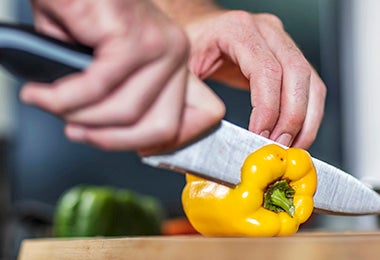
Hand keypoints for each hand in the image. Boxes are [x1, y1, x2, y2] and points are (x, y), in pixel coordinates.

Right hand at [21, 0, 224, 151]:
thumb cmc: (80, 14)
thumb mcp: (107, 67)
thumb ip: (124, 99)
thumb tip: (123, 134)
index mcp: (174, 61)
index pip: (200, 115)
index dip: (167, 141)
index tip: (135, 149)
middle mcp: (175, 53)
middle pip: (162, 127)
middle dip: (112, 139)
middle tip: (76, 130)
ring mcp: (159, 45)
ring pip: (127, 113)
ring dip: (79, 115)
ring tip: (49, 102)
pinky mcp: (133, 37)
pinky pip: (99, 89)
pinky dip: (65, 97)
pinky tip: (42, 92)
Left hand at [184, 10, 326, 148]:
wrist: (200, 29)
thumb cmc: (192, 45)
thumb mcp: (184, 66)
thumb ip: (193, 94)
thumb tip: (202, 128)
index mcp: (238, 29)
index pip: (266, 70)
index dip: (268, 108)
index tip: (261, 135)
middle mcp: (266, 30)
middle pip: (297, 74)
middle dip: (292, 117)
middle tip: (279, 145)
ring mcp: (281, 41)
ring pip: (310, 81)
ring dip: (306, 119)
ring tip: (291, 146)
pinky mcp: (288, 56)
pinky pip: (309, 85)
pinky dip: (307, 113)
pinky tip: (296, 133)